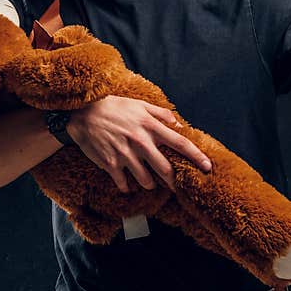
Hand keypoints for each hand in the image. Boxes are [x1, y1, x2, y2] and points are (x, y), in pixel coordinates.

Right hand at [67, 95, 211, 193]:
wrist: (83, 113)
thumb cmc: (114, 107)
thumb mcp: (139, 104)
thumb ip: (161, 114)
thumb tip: (179, 124)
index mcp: (150, 126)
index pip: (180, 143)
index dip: (196, 156)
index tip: (207, 166)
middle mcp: (140, 142)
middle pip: (165, 169)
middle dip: (173, 180)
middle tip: (175, 185)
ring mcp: (125, 154)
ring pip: (146, 180)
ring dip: (149, 184)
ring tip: (148, 182)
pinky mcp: (110, 164)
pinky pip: (124, 183)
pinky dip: (127, 186)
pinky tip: (127, 183)